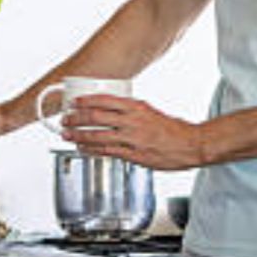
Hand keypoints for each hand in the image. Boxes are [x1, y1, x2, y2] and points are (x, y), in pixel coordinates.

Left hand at [65, 95, 204, 170]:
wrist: (191, 145)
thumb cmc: (173, 129)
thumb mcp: (150, 112)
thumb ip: (131, 112)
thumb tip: (113, 112)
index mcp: (136, 107)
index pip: (105, 100)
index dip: (86, 101)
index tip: (75, 102)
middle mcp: (132, 121)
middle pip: (96, 117)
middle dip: (77, 118)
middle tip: (66, 119)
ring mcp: (132, 139)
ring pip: (98, 136)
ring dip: (79, 135)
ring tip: (67, 134)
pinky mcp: (133, 155)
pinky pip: (107, 152)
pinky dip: (92, 150)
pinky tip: (83, 148)